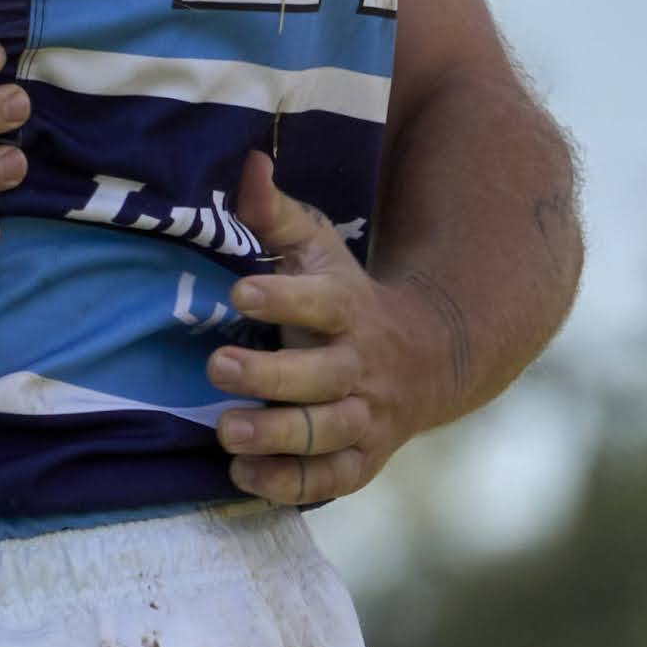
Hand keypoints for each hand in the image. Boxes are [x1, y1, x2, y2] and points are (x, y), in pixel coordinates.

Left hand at [205, 149, 464, 506]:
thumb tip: (248, 163)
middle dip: (270, 375)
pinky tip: (243, 474)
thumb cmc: (346, 297)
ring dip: (275, 434)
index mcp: (349, 309)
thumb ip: (277, 213)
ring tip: (225, 429)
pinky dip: (289, 483)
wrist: (428, 359)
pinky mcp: (361, 459)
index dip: (283, 297)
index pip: (320, 302)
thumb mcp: (318, 250)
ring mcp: (365, 418)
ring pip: (325, 433)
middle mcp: (361, 368)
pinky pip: (330, 480)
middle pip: (321, 377)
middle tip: (218, 365)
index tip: (240, 292)